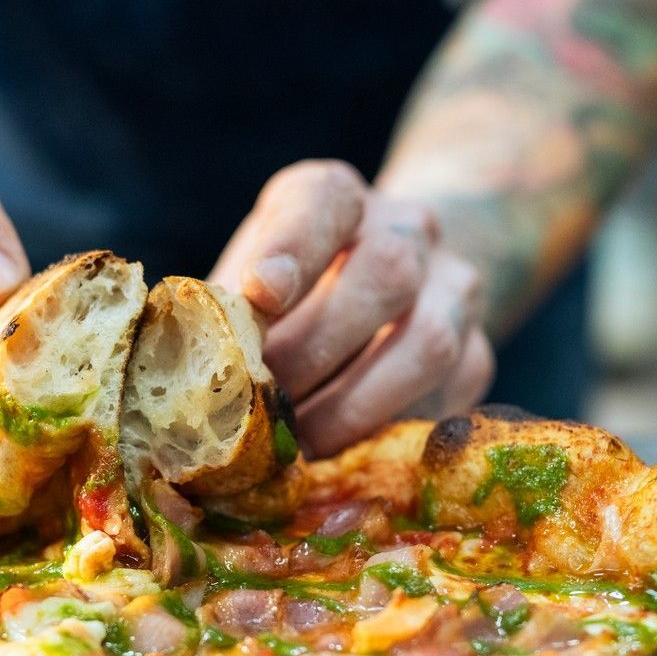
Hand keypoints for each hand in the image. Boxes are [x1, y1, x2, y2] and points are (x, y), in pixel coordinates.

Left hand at [209, 160, 494, 456]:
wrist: (386, 285)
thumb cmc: (285, 294)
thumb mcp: (247, 280)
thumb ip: (224, 316)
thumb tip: (179, 378)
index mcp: (335, 198)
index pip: (324, 203)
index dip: (293, 247)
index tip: (258, 294)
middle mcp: (406, 229)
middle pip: (386, 273)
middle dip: (316, 351)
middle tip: (265, 406)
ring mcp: (454, 289)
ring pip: (428, 342)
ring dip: (355, 405)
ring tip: (300, 445)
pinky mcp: (477, 355)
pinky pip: (445, 398)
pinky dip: (388, 433)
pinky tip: (342, 457)